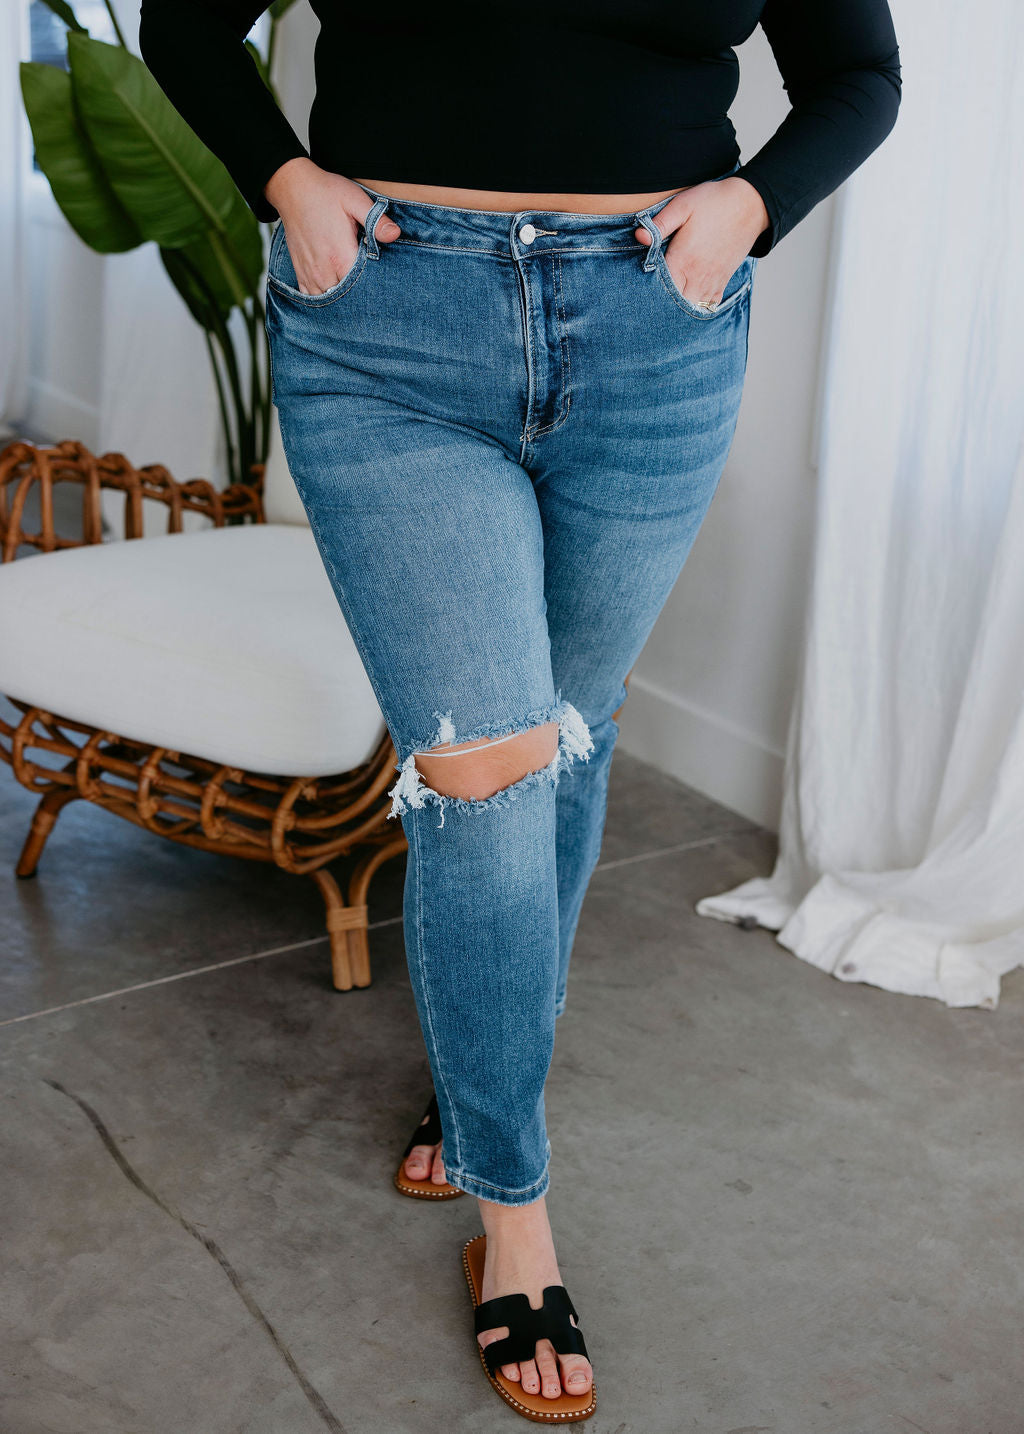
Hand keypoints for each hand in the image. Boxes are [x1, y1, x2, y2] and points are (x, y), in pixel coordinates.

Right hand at [262, 157, 401, 293]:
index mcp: (341, 257)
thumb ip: (376, 220)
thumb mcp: (355, 200)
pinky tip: (332, 291)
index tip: (382, 283)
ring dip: (340, 299)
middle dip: (359, 296)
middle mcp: (324, 271)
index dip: (374, 287)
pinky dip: (322, 298)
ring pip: (329, 301)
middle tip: (370, 290)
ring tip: (352, 292)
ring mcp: (310, 274)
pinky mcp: (300, 272)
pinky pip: (311, 297)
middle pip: (347, 298)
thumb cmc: (325, 193)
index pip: (363, 287)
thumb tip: (395, 234)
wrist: (292, 189)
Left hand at [635, 176, 769, 307]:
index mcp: (683, 260)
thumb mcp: (683, 205)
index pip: (659, 288)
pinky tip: (689, 299)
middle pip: (674, 305)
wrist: (751, 204)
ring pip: (691, 308)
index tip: (639, 288)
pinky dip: (697, 306)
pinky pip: (708, 305)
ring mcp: (712, 281)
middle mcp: (697, 276)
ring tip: (668, 303)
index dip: (647, 291)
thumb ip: (660, 223)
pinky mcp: (723, 281)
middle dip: (661, 305)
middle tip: (650, 299)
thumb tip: (639, 236)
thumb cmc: (714, 202)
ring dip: (679, 307)